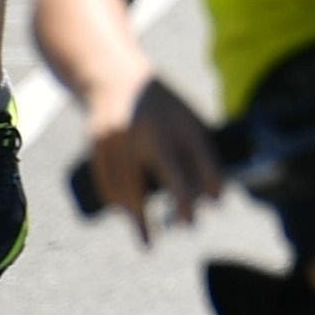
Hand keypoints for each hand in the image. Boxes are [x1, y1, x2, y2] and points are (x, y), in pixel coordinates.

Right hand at [78, 75, 228, 241]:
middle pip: (155, 175)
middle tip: (181, 229)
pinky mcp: (96, 141)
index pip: (189, 159)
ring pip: (125, 187)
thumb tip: (218, 198)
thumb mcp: (188, 122)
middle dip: (167, 206)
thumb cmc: (162, 108)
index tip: (201, 214)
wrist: (114, 74)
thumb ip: (204, 157)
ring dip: (136, 217)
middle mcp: (146, 126)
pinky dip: (117, 201)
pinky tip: (126, 216)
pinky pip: (106, 181)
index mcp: (173, 120)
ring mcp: (117, 134)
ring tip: (149, 240)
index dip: (196, 188)